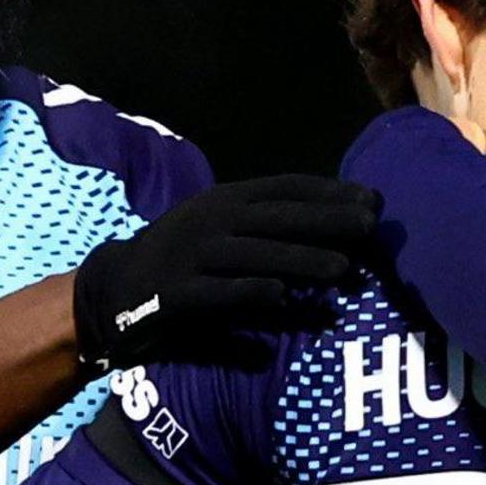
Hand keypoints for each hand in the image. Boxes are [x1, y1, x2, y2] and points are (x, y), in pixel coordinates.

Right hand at [73, 176, 380, 365]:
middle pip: (277, 218)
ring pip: (254, 254)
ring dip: (301, 260)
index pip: (285, 187)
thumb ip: (271, 237)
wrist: (112, 289)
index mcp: (226, 200)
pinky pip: (217, 292)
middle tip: (371, 228)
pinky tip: (280, 296)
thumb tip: (336, 245)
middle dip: (326, 220)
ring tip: (343, 270)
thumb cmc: (181, 262)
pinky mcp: (175, 293)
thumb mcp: (224, 237)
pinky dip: (248, 292)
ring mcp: (192, 254)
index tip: (373, 200)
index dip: (330, 191)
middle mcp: (211, 219)